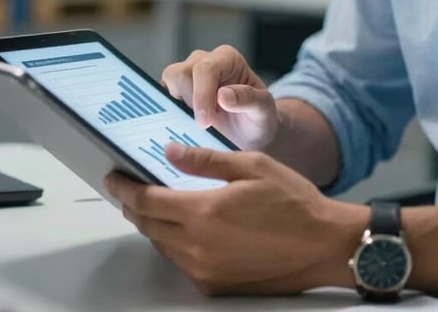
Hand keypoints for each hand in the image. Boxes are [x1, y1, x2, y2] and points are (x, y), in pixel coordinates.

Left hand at [106, 143, 364, 294]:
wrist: (323, 245)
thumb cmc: (293, 202)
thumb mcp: (251, 166)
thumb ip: (206, 160)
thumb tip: (169, 153)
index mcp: (204, 213)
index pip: (147, 202)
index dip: (125, 189)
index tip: (114, 177)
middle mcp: (198, 247)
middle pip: (148, 226)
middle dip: (134, 206)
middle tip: (129, 187)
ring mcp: (205, 270)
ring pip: (162, 245)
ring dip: (154, 224)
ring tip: (157, 202)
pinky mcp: (216, 285)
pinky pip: (182, 261)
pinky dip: (174, 241)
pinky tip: (186, 226)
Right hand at [161, 46, 277, 150]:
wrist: (250, 133)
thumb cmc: (259, 119)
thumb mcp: (264, 111)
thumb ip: (249, 100)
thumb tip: (224, 95)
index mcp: (227, 59)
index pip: (205, 69)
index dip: (201, 95)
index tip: (204, 122)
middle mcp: (204, 62)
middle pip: (180, 74)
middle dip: (188, 103)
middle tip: (202, 127)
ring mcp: (187, 76)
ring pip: (167, 84)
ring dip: (177, 108)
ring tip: (194, 128)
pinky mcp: (175, 93)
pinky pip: (161, 98)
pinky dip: (167, 114)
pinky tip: (181, 130)